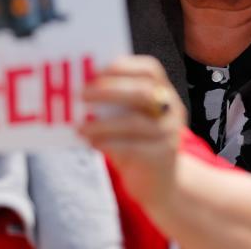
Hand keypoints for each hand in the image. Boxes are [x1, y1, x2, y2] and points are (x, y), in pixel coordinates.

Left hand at [79, 55, 185, 210]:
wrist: (160, 184)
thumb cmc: (135, 143)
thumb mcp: (127, 119)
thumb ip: (112, 104)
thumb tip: (79, 91)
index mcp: (163, 91)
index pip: (150, 69)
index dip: (124, 66)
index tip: (95, 71)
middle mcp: (171, 108)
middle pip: (143, 92)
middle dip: (110, 91)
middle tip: (82, 95)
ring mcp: (170, 133)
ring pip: (135, 122)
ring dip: (103, 123)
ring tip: (80, 128)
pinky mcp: (163, 156)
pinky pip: (133, 147)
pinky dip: (108, 143)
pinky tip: (91, 144)